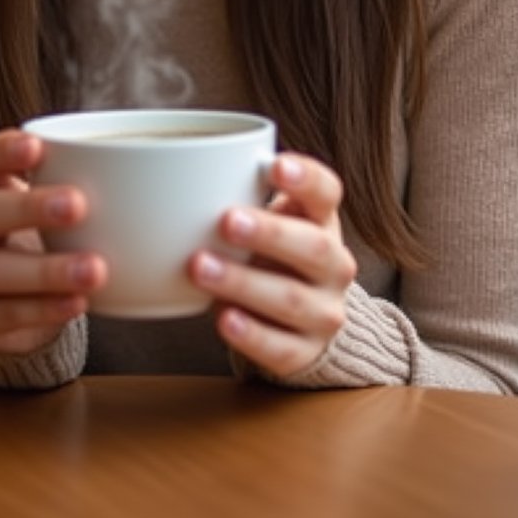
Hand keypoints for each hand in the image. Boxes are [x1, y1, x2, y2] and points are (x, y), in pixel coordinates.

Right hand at [0, 129, 107, 356]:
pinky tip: (78, 303)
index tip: (37, 145)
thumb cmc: (50, 241)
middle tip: (79, 204)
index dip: (4, 149)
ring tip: (96, 270)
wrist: (13, 310)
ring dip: (48, 269)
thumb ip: (92, 186)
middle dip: (31, 206)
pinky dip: (44, 309)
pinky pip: (3, 314)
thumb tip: (168, 169)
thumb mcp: (58, 209)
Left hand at [187, 153, 356, 378]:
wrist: (298, 320)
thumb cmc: (270, 254)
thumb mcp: (267, 220)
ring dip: (243, 283)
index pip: (327, 192)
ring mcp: (325, 312)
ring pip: (291, 299)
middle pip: (313, 246)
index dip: (305, 178)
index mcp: (322, 221)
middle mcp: (334, 265)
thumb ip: (242, 196)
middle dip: (268, 234)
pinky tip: (224, 319)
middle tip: (226, 221)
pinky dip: (252, 335)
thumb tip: (182, 175)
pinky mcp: (307, 352)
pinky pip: (282, 348)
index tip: (273, 165)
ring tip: (200, 268)